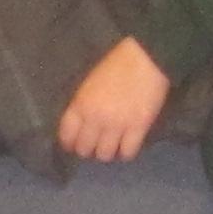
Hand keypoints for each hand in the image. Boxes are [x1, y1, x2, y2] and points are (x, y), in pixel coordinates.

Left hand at [54, 37, 171, 162]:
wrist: (145, 58)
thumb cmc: (116, 64)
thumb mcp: (90, 83)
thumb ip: (83, 104)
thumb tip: (81, 124)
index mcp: (80, 105)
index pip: (67, 135)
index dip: (70, 143)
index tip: (73, 145)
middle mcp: (95, 119)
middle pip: (85, 149)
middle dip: (88, 150)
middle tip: (95, 146)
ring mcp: (117, 125)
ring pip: (105, 155)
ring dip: (107, 153)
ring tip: (112, 147)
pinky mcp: (138, 128)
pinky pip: (128, 152)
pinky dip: (126, 152)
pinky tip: (127, 147)